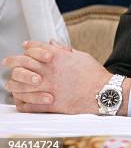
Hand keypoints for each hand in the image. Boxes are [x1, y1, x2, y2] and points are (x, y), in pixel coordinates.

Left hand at [2, 41, 118, 113]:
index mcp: (58, 58)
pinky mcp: (50, 104)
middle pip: (22, 64)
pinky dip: (21, 103)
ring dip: (13, 84)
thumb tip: (53, 43)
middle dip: (12, 61)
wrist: (103, 92)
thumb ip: (64, 50)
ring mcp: (48, 88)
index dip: (28, 46)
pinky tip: (20, 100)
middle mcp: (50, 71)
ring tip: (10, 84)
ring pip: (20, 85)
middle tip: (7, 62)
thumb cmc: (94, 73)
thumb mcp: (82, 56)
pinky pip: (28, 104)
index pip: (35, 48)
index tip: (24, 46)